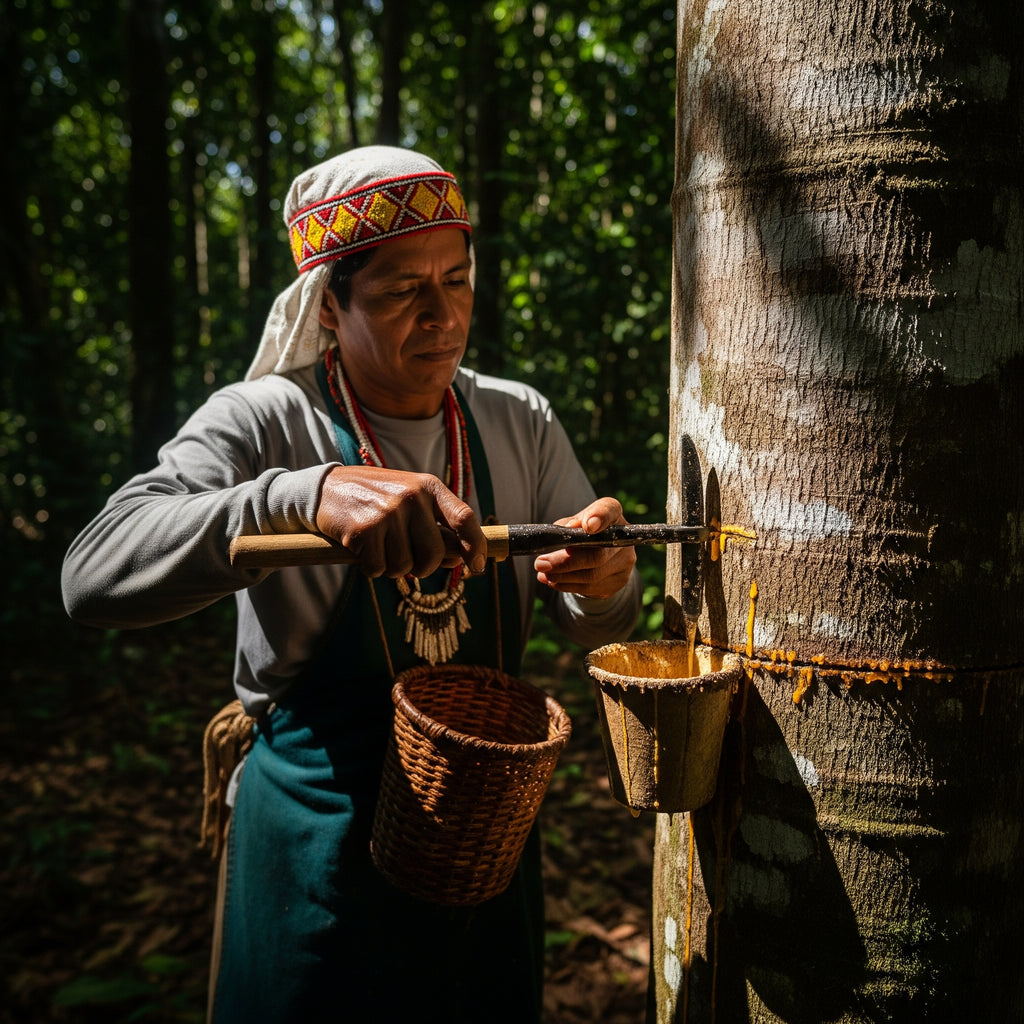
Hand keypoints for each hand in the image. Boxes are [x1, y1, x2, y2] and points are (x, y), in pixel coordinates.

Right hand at [315, 466, 486, 577]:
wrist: (329, 488)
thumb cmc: (380, 499)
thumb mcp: (412, 499)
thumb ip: (436, 525)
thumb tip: (459, 559)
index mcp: (429, 486)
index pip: (464, 518)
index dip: (476, 546)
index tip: (477, 566)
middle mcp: (411, 497)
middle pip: (434, 554)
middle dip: (424, 568)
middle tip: (410, 561)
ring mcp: (387, 513)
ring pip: (404, 567)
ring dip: (393, 567)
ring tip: (381, 546)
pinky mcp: (363, 530)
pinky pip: (378, 569)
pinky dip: (372, 568)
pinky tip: (363, 549)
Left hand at [533, 497, 636, 598]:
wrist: (599, 555)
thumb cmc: (581, 533)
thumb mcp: (573, 524)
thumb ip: (566, 527)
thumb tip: (562, 535)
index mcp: (612, 514)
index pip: (610, 511)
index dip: (600, 518)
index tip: (587, 526)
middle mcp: (623, 537)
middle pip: (597, 554)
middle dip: (565, 562)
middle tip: (541, 564)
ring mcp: (625, 561)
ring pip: (593, 576)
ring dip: (563, 577)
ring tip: (544, 574)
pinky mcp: (619, 581)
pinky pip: (592, 588)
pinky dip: (568, 586)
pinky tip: (554, 582)